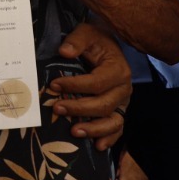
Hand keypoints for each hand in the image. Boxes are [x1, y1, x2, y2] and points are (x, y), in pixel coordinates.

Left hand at [47, 22, 130, 150]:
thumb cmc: (95, 41)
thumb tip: (64, 52)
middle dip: (79, 109)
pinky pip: (118, 129)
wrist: (107, 47)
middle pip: (103, 105)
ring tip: (74, 131)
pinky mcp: (119, 111)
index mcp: (118, 69)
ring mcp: (123, 103)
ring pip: (113, 121)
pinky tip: (97, 146)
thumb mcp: (86, 33)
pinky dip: (109, 139)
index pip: (96, 82)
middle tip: (57, 109)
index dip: (75, 86)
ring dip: (94, 129)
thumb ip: (76, 40)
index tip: (54, 85)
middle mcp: (124, 88)